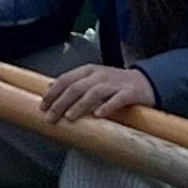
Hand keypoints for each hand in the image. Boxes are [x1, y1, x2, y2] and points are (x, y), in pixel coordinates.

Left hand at [42, 63, 161, 128]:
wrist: (145, 82)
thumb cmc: (115, 84)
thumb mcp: (92, 79)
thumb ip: (72, 82)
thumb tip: (50, 86)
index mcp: (89, 71)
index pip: (66, 79)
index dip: (53, 93)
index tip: (42, 106)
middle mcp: (100, 75)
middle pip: (76, 87)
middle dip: (61, 102)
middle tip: (51, 117)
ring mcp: (115, 83)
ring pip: (94, 92)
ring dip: (80, 104)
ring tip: (70, 117)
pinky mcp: (130, 93)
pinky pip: (117, 99)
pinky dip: (107, 106)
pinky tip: (99, 115)